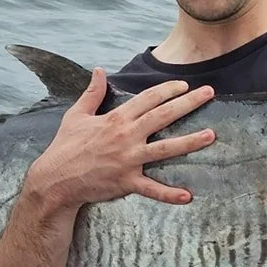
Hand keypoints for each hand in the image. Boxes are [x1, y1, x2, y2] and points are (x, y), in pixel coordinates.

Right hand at [24, 69, 215, 210]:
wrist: (55, 180)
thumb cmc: (65, 147)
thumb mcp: (76, 115)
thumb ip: (92, 93)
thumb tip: (98, 70)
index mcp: (115, 119)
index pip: (148, 99)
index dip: (168, 90)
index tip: (185, 84)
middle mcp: (126, 137)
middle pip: (163, 116)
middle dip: (188, 103)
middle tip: (209, 93)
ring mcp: (128, 160)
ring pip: (165, 149)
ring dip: (189, 142)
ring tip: (211, 135)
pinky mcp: (126, 182)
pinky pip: (151, 189)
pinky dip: (169, 194)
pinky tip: (187, 195)